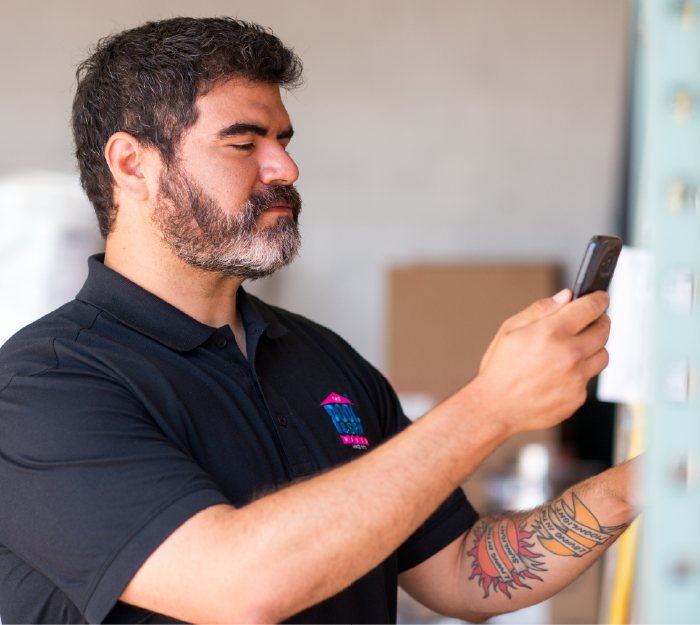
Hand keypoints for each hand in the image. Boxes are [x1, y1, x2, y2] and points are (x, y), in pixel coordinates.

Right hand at [474, 288, 609, 435]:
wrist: (496, 407)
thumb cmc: (500, 369)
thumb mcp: (510, 329)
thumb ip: (541, 309)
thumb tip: (565, 296)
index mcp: (552, 332)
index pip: (591, 307)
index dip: (598, 299)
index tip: (599, 298)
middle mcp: (569, 354)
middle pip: (603, 330)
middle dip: (598, 322)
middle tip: (588, 323)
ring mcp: (577, 377)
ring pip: (602, 355)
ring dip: (593, 348)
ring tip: (572, 350)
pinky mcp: (578, 397)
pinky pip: (589, 379)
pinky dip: (580, 373)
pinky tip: (560, 374)